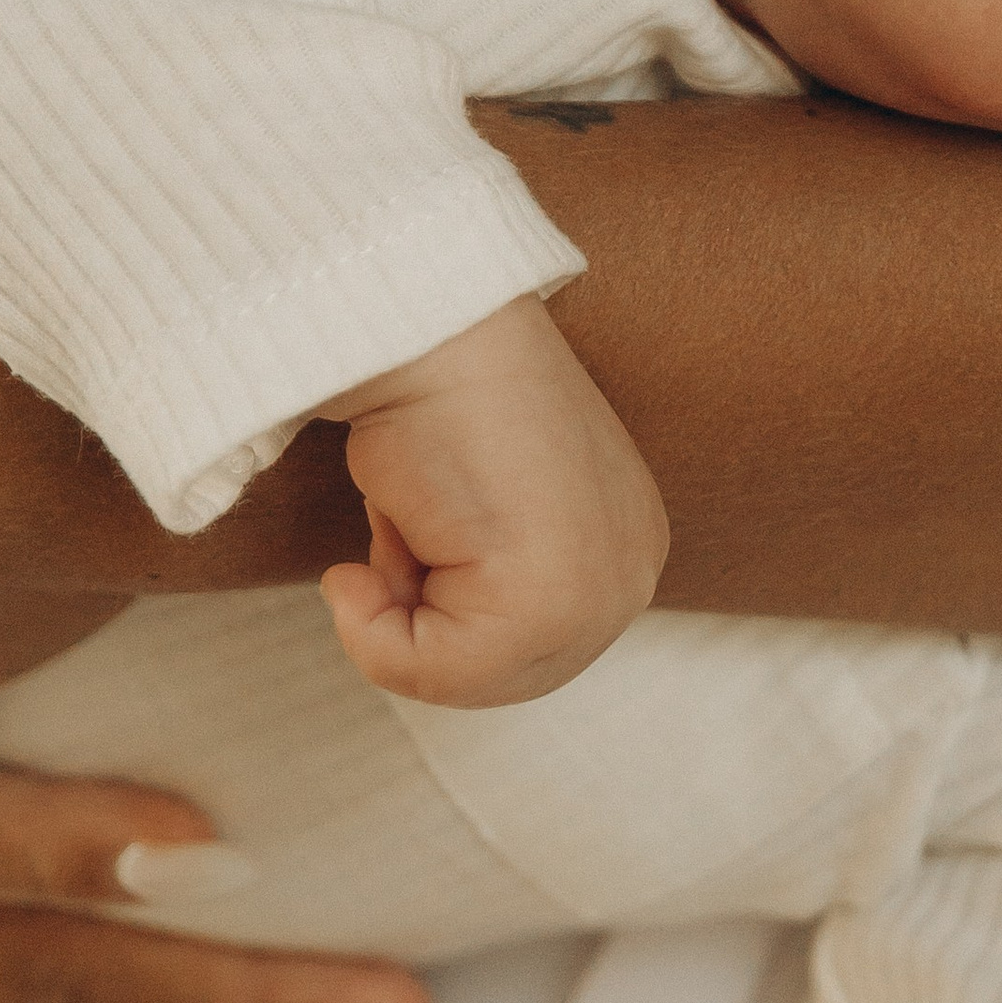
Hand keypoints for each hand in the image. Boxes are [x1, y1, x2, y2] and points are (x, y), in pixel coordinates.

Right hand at [321, 296, 668, 704]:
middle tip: (372, 560)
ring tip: (394, 525)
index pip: (533, 648)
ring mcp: (599, 591)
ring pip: (466, 678)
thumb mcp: (483, 504)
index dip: (440, 618)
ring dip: (394, 616)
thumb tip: (425, 628)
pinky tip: (374, 545)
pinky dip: (373, 629)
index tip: (395, 551)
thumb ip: (483, 571)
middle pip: (503, 675)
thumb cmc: (438, 391)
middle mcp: (629, 571)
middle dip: (419, 626)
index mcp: (625, 543)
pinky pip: (437, 670)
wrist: (430, 324)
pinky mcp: (547, 601)